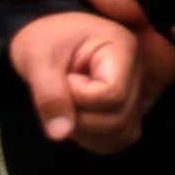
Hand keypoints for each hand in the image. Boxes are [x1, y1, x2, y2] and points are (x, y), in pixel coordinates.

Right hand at [5, 0, 174, 117]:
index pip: (60, 86)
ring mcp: (126, 89)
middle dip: (78, 114)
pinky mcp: (147, 98)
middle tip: (81, 91)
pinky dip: (117, 133)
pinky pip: (126, 131)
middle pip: (80, 115)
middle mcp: (103, 73)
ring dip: (96, 127)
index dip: (60, 91)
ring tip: (97, 108)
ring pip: (102, 128)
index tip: (64, 76)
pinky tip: (114, 121)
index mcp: (87, 49)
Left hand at [8, 12, 145, 154]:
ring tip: (66, 108)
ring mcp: (135, 92)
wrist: (46, 35)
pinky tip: (76, 122)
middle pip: (118, 118)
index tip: (63, 79)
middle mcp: (137, 71)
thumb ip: (49, 95)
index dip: (80, 98)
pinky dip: (95, 139)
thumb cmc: (44, 38)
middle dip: (79, 118)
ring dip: (86, 132)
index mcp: (122, 49)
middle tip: (59, 97)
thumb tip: (60, 134)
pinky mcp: (127, 109)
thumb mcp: (37, 59)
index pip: (113, 94)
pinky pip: (119, 138)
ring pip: (122, 133)